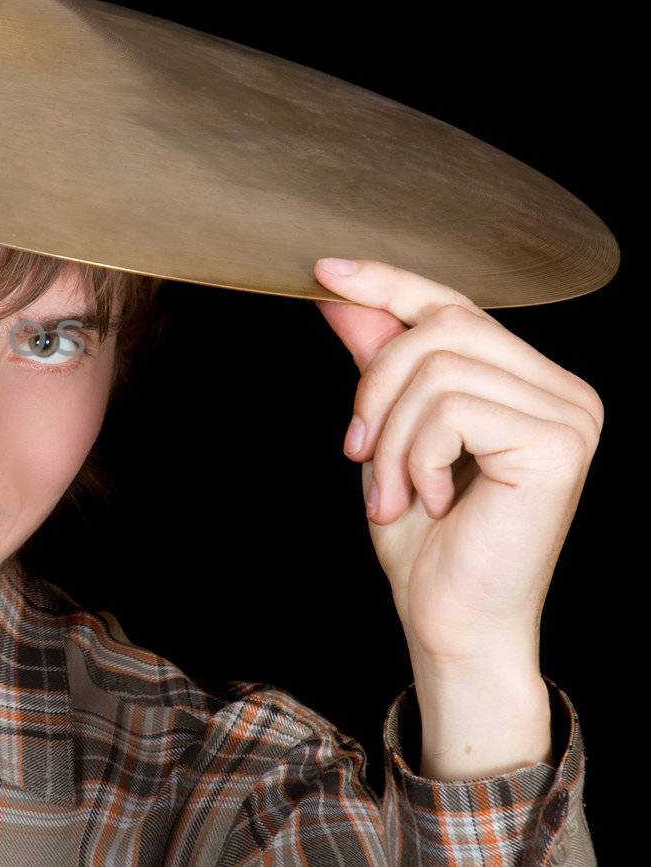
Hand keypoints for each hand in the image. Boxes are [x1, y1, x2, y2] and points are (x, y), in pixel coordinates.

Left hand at [311, 258, 603, 670]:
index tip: (324, 271)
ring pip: (438, 369)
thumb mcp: (387, 433)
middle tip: (357, 452)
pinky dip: (416, 456)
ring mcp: (570, 414)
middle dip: (375, 386)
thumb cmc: (426, 540)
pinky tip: (430, 501)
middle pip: (441, 326)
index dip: (388, 282)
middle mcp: (564, 390)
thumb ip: (376, 360)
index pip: (455, 305)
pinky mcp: (559, 444)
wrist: (450, 623)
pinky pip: (452, 410)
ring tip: (392, 493)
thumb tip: (340, 290)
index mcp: (530, 382)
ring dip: (391, 437)